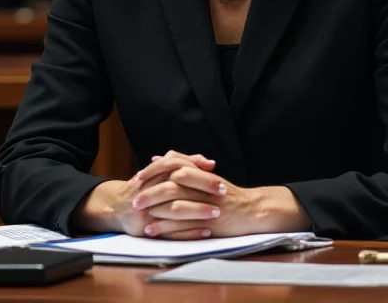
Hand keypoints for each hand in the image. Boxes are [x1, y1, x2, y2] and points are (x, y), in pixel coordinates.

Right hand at [72, 151, 214, 236]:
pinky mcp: (146, 228)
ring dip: (197, 212)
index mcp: (156, 173)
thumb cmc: (147, 185)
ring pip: (174, 210)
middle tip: (223, 194)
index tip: (221, 182)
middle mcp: (150, 189)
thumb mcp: (163, 169)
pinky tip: (205, 231)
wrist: (118, 205)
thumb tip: (210, 163)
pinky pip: (170, 231)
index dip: (201, 175)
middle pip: (178, 188)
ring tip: (217, 213)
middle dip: (202, 191)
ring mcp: (148, 210)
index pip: (179, 168)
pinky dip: (189, 232)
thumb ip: (186, 162)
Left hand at [133, 159, 310, 238]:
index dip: (155, 170)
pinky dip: (166, 228)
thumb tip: (159, 157)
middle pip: (172, 183)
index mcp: (203, 173)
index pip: (175, 164)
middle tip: (134, 196)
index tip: (139, 176)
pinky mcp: (208, 223)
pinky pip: (184, 225)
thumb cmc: (228, 194)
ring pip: (176, 204)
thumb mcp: (206, 176)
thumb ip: (184, 165)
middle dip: (150, 190)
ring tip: (139, 213)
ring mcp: (206, 205)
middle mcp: (204, 187)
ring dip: (155, 209)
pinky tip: (152, 230)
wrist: (253, 210)